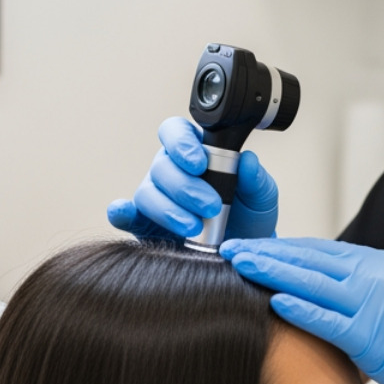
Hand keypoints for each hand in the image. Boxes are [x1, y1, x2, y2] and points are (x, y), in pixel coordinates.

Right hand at [107, 117, 278, 239]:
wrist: (242, 251)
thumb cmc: (248, 216)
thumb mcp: (262, 197)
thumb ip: (256, 179)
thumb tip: (248, 162)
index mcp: (195, 151)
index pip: (176, 132)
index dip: (182, 144)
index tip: (200, 164)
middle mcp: (170, 169)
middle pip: (161, 165)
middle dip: (185, 187)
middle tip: (211, 205)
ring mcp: (155, 195)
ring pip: (147, 192)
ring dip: (168, 209)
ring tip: (193, 227)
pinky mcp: (144, 223)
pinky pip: (125, 214)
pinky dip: (121, 213)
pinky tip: (124, 214)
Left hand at [220, 237, 383, 383]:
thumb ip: (350, 294)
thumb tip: (307, 293)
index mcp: (376, 264)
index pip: (318, 250)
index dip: (281, 247)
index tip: (251, 246)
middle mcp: (375, 275)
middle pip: (310, 257)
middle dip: (267, 253)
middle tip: (231, 248)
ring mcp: (375, 303)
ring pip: (313, 281)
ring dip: (272, 271)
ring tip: (240, 265)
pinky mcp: (373, 335)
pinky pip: (328, 318)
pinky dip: (300, 307)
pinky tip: (274, 300)